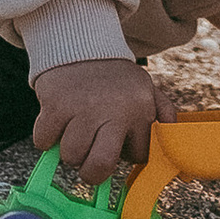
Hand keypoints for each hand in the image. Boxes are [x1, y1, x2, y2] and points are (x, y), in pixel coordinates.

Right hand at [30, 56, 154, 189]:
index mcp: (140, 110)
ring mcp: (83, 108)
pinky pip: (44, 142)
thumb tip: (175, 144)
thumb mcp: (147, 89)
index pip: (137, 157)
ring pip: (71, 156)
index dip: (125, 156)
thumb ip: (164, 114)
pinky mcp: (56, 105)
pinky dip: (46, 137)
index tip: (118, 145)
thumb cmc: (116, 78)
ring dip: (69, 151)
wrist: (81, 45)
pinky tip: (57, 121)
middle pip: (100, 166)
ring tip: (74, 133)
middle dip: (92, 174)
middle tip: (88, 164)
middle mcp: (114, 110)